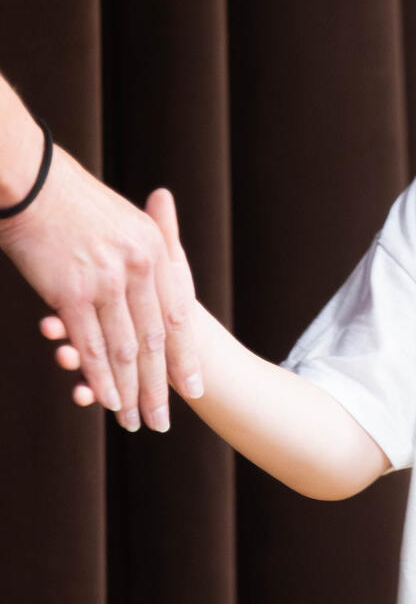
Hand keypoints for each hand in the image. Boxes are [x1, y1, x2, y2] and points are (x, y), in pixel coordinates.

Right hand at [0, 133, 203, 430]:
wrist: (31, 181)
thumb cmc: (76, 200)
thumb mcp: (127, 221)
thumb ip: (150, 254)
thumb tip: (164, 281)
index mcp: (156, 253)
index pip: (177, 317)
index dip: (186, 358)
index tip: (196, 390)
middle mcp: (138, 269)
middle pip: (154, 342)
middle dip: (160, 387)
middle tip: (165, 421)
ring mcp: (106, 282)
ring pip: (125, 350)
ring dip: (130, 391)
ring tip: (138, 423)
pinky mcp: (71, 294)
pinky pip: (92, 345)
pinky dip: (99, 378)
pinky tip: (105, 402)